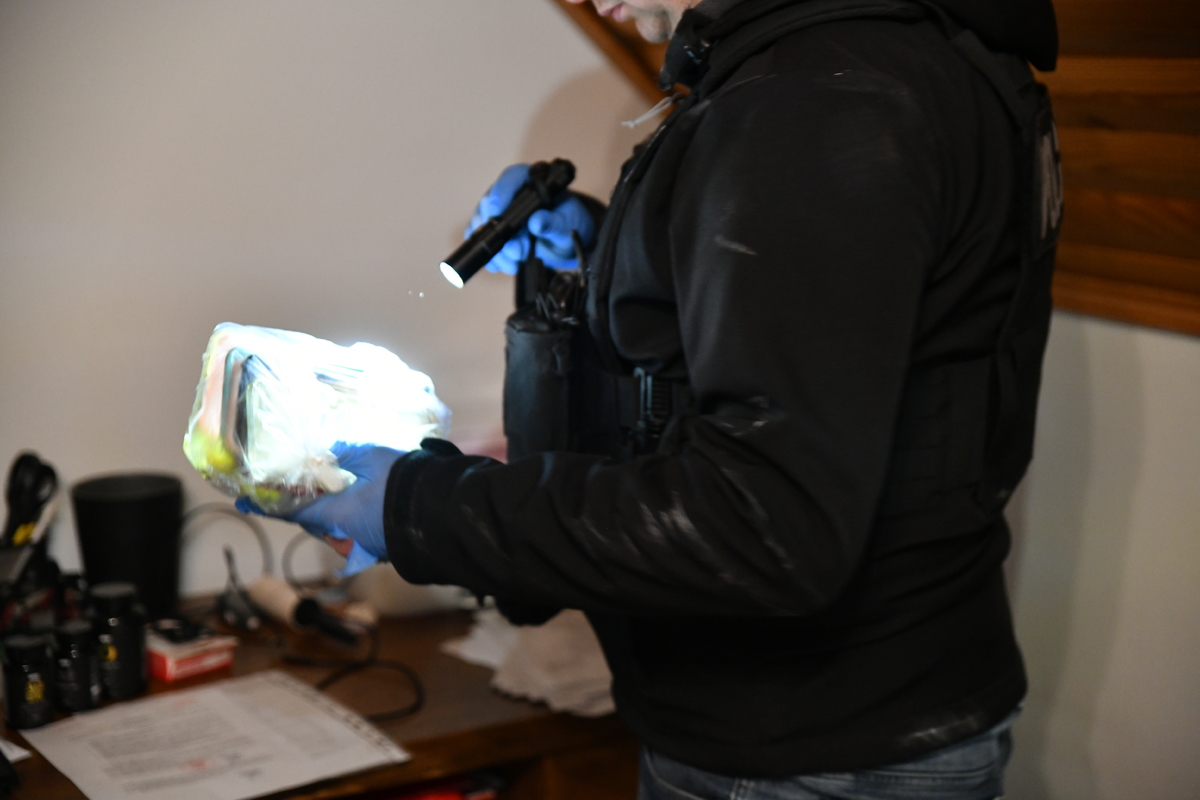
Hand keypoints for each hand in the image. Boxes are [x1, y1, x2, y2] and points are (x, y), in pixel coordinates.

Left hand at [236, 442, 404, 573]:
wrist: (443, 512)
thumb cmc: (404, 484)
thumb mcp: (373, 457)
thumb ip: (346, 453)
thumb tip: (328, 449)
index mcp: (336, 515)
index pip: (293, 509)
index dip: (268, 502)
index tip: (245, 498)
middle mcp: (344, 537)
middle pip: (314, 521)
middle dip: (306, 504)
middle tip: (299, 485)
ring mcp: (363, 548)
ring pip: (335, 529)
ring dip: (330, 512)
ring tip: (333, 491)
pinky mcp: (380, 549)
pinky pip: (355, 534)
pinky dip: (350, 519)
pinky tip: (361, 504)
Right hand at [467, 163, 595, 273]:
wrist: (568, 242)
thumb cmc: (571, 222)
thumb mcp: (569, 222)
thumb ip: (554, 222)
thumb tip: (536, 222)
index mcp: (530, 180)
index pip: (510, 179)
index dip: (500, 194)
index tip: (497, 212)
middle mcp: (510, 194)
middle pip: (490, 206)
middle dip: (500, 232)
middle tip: (518, 251)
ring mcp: (500, 215)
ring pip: (484, 228)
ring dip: (497, 249)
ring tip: (515, 263)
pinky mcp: (497, 235)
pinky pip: (485, 244)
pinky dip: (493, 258)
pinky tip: (505, 266)